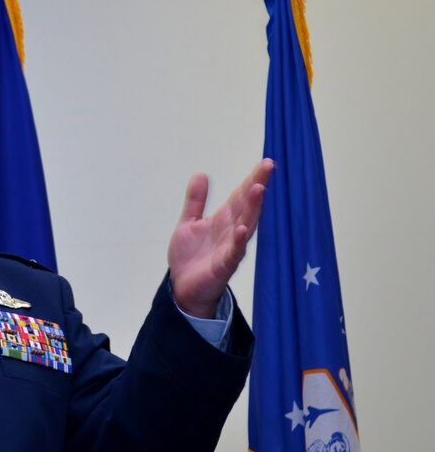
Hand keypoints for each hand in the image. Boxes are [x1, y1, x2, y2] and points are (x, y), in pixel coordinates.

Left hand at [167, 159, 273, 317]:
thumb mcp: (188, 223)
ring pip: (245, 225)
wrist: (183, 289)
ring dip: (252, 209)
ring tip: (259, 189)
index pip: (240, 196)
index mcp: (223, 220)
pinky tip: (243, 229)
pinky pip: (234, 252)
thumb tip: (200, 174)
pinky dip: (239, 241)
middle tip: (269, 167)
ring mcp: (230, 248)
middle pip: (247, 206)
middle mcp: (231, 232)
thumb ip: (195, 201)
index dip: (251, 179)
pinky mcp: (223, 266)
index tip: (265, 163)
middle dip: (257, 186)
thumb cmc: (191, 257)